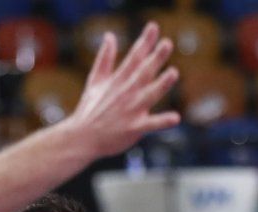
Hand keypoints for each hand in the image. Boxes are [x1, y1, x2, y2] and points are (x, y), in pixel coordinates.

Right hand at [67, 22, 179, 157]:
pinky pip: (151, 125)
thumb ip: (105, 58)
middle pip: (143, 73)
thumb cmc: (90, 109)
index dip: (144, 42)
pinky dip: (162, 122)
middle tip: (167, 44)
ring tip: (173, 73)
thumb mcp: (95, 80)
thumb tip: (109, 35)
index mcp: (118, 81)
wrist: (82, 138)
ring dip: (161, 85)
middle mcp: (125, 94)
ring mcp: (130, 111)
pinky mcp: (134, 129)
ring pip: (149, 96)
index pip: (133, 58)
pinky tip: (176, 118)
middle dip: (155, 58)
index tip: (154, 27)